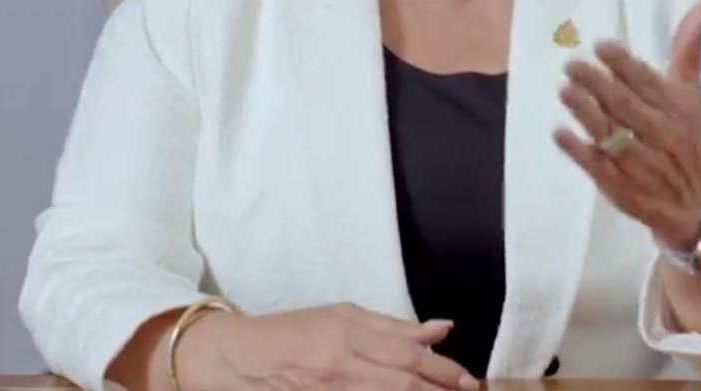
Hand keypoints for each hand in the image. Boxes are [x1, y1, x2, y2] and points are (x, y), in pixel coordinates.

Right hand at [171, 302, 478, 390]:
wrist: (233, 359)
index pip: (407, 353)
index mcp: (344, 333)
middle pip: (402, 383)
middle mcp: (337, 365)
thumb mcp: (339, 316)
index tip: (468, 380)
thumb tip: (440, 328)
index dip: (443, 370)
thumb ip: (391, 326)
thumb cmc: (289, 332)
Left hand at [553, 2, 700, 249]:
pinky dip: (579, 151)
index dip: (624, 64)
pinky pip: (599, 167)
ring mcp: (641, 164)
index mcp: (680, 111)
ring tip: (564, 91)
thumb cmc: (692, 144)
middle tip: (571, 64)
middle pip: (626, 106)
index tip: (601, 47)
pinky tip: (559, 134)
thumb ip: (690, 53)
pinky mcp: (623, 188)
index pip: (649, 82)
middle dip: (598, 84)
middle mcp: (662, 135)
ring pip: (612, 134)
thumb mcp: (694, 98)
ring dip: (587, 113)